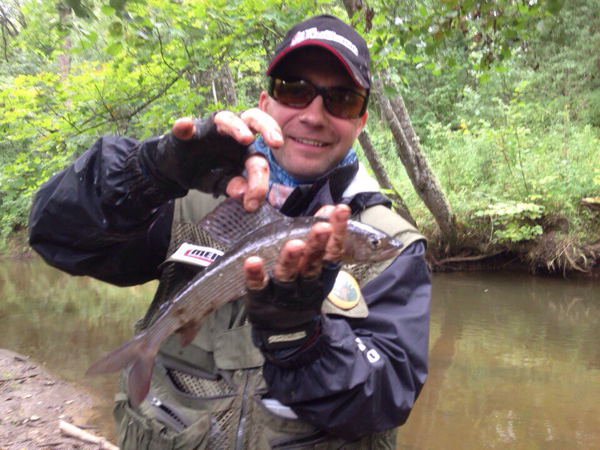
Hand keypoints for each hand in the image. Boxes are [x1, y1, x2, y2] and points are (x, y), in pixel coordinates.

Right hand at [140, 109, 282, 210]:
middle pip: (253, 119)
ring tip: (246, 138)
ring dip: (236, 126)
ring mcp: (210, 128)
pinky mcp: (186, 131)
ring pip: (226, 117)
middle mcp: (232, 132)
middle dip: (268, 127)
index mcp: (244, 148)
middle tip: (276, 142)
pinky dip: (185, 126)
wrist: (178, 170)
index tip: (254, 200)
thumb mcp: (223, 183)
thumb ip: (235, 186)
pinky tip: (185, 126)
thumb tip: (246, 196)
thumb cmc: (206, 172)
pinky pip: (186, 126)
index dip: (260, 179)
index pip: (259, 156)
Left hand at [243, 205, 349, 349]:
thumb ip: (322, 238)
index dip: (337, 233)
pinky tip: (253, 261)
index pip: (332, 252)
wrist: (287, 334)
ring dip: (290, 259)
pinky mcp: (261, 301)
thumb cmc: (302, 291)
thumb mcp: (316, 268)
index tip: (340, 211)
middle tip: (321, 227)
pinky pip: (257, 287)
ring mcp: (283, 295)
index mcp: (322, 276)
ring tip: (295, 244)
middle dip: (317, 244)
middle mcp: (306, 285)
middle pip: (312, 264)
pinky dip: (256, 275)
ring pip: (287, 276)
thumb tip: (329, 209)